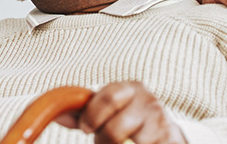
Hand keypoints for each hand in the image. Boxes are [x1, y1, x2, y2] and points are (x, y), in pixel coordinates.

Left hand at [55, 81, 185, 143]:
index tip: (85, 128)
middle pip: (114, 129)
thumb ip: (84, 111)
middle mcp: (148, 102)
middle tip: (102, 140)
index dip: (92, 116)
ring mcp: (160, 122)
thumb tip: (57, 114)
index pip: (108, 98)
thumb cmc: (129, 117)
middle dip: (104, 139)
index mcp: (130, 88)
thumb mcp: (109, 109)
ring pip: (127, 143)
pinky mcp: (169, 139)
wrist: (164, 131)